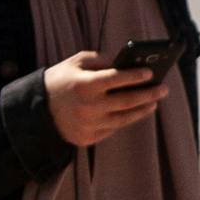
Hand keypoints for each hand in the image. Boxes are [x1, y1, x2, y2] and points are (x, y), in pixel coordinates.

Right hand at [42, 48, 168, 144]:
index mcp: (85, 85)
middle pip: (127, 101)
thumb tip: (127, 62)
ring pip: (124, 119)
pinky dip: (124, 119)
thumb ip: (101, 60)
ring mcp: (89, 125)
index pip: (117, 79)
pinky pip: (112, 128)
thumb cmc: (60, 81)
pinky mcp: (88, 138)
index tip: (151, 72)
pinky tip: (135, 112)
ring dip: (142, 110)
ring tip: (154, 102)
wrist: (36, 110)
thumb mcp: (76, 63)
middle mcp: (89, 107)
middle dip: (148, 94)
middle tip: (163, 89)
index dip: (136, 76)